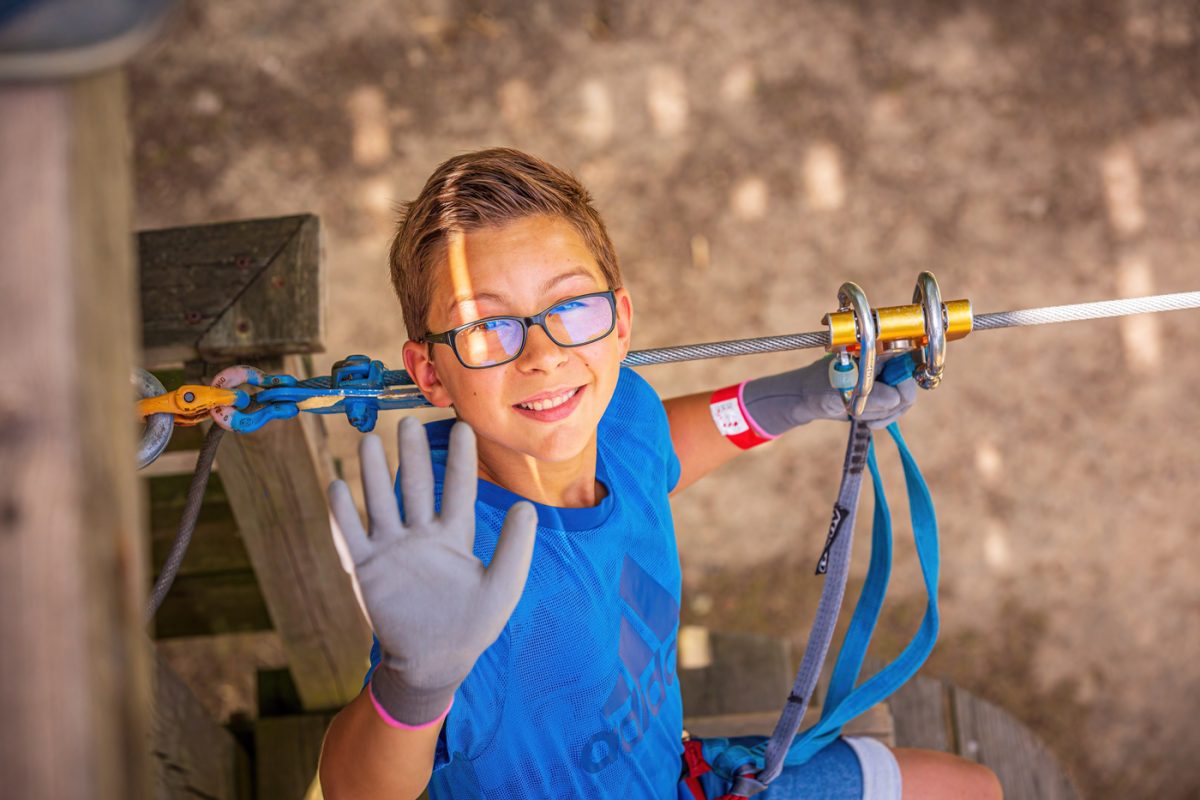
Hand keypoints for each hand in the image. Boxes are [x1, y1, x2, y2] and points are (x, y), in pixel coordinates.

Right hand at [328, 416, 536, 724]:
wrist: (435, 663)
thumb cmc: (473, 626)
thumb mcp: (502, 586)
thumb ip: (516, 548)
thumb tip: (527, 507)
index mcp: (454, 537)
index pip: (458, 489)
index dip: (461, 459)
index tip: (463, 427)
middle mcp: (421, 537)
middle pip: (415, 486)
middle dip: (412, 454)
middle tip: (408, 420)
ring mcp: (392, 551)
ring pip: (381, 502)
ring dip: (374, 473)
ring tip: (369, 441)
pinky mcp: (367, 570)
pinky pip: (351, 536)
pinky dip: (343, 513)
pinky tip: (338, 485)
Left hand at [741, 353, 917, 433]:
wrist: (808, 397)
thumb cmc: (819, 385)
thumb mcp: (842, 389)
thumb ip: (870, 394)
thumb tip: (895, 400)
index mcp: (876, 352)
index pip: (907, 369)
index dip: (900, 388)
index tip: (886, 402)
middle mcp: (885, 365)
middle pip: (907, 391)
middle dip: (886, 407)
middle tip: (863, 411)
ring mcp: (885, 381)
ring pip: (900, 405)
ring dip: (878, 414)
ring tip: (856, 411)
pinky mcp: (883, 396)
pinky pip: (893, 412)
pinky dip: (880, 418)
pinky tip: (864, 419)